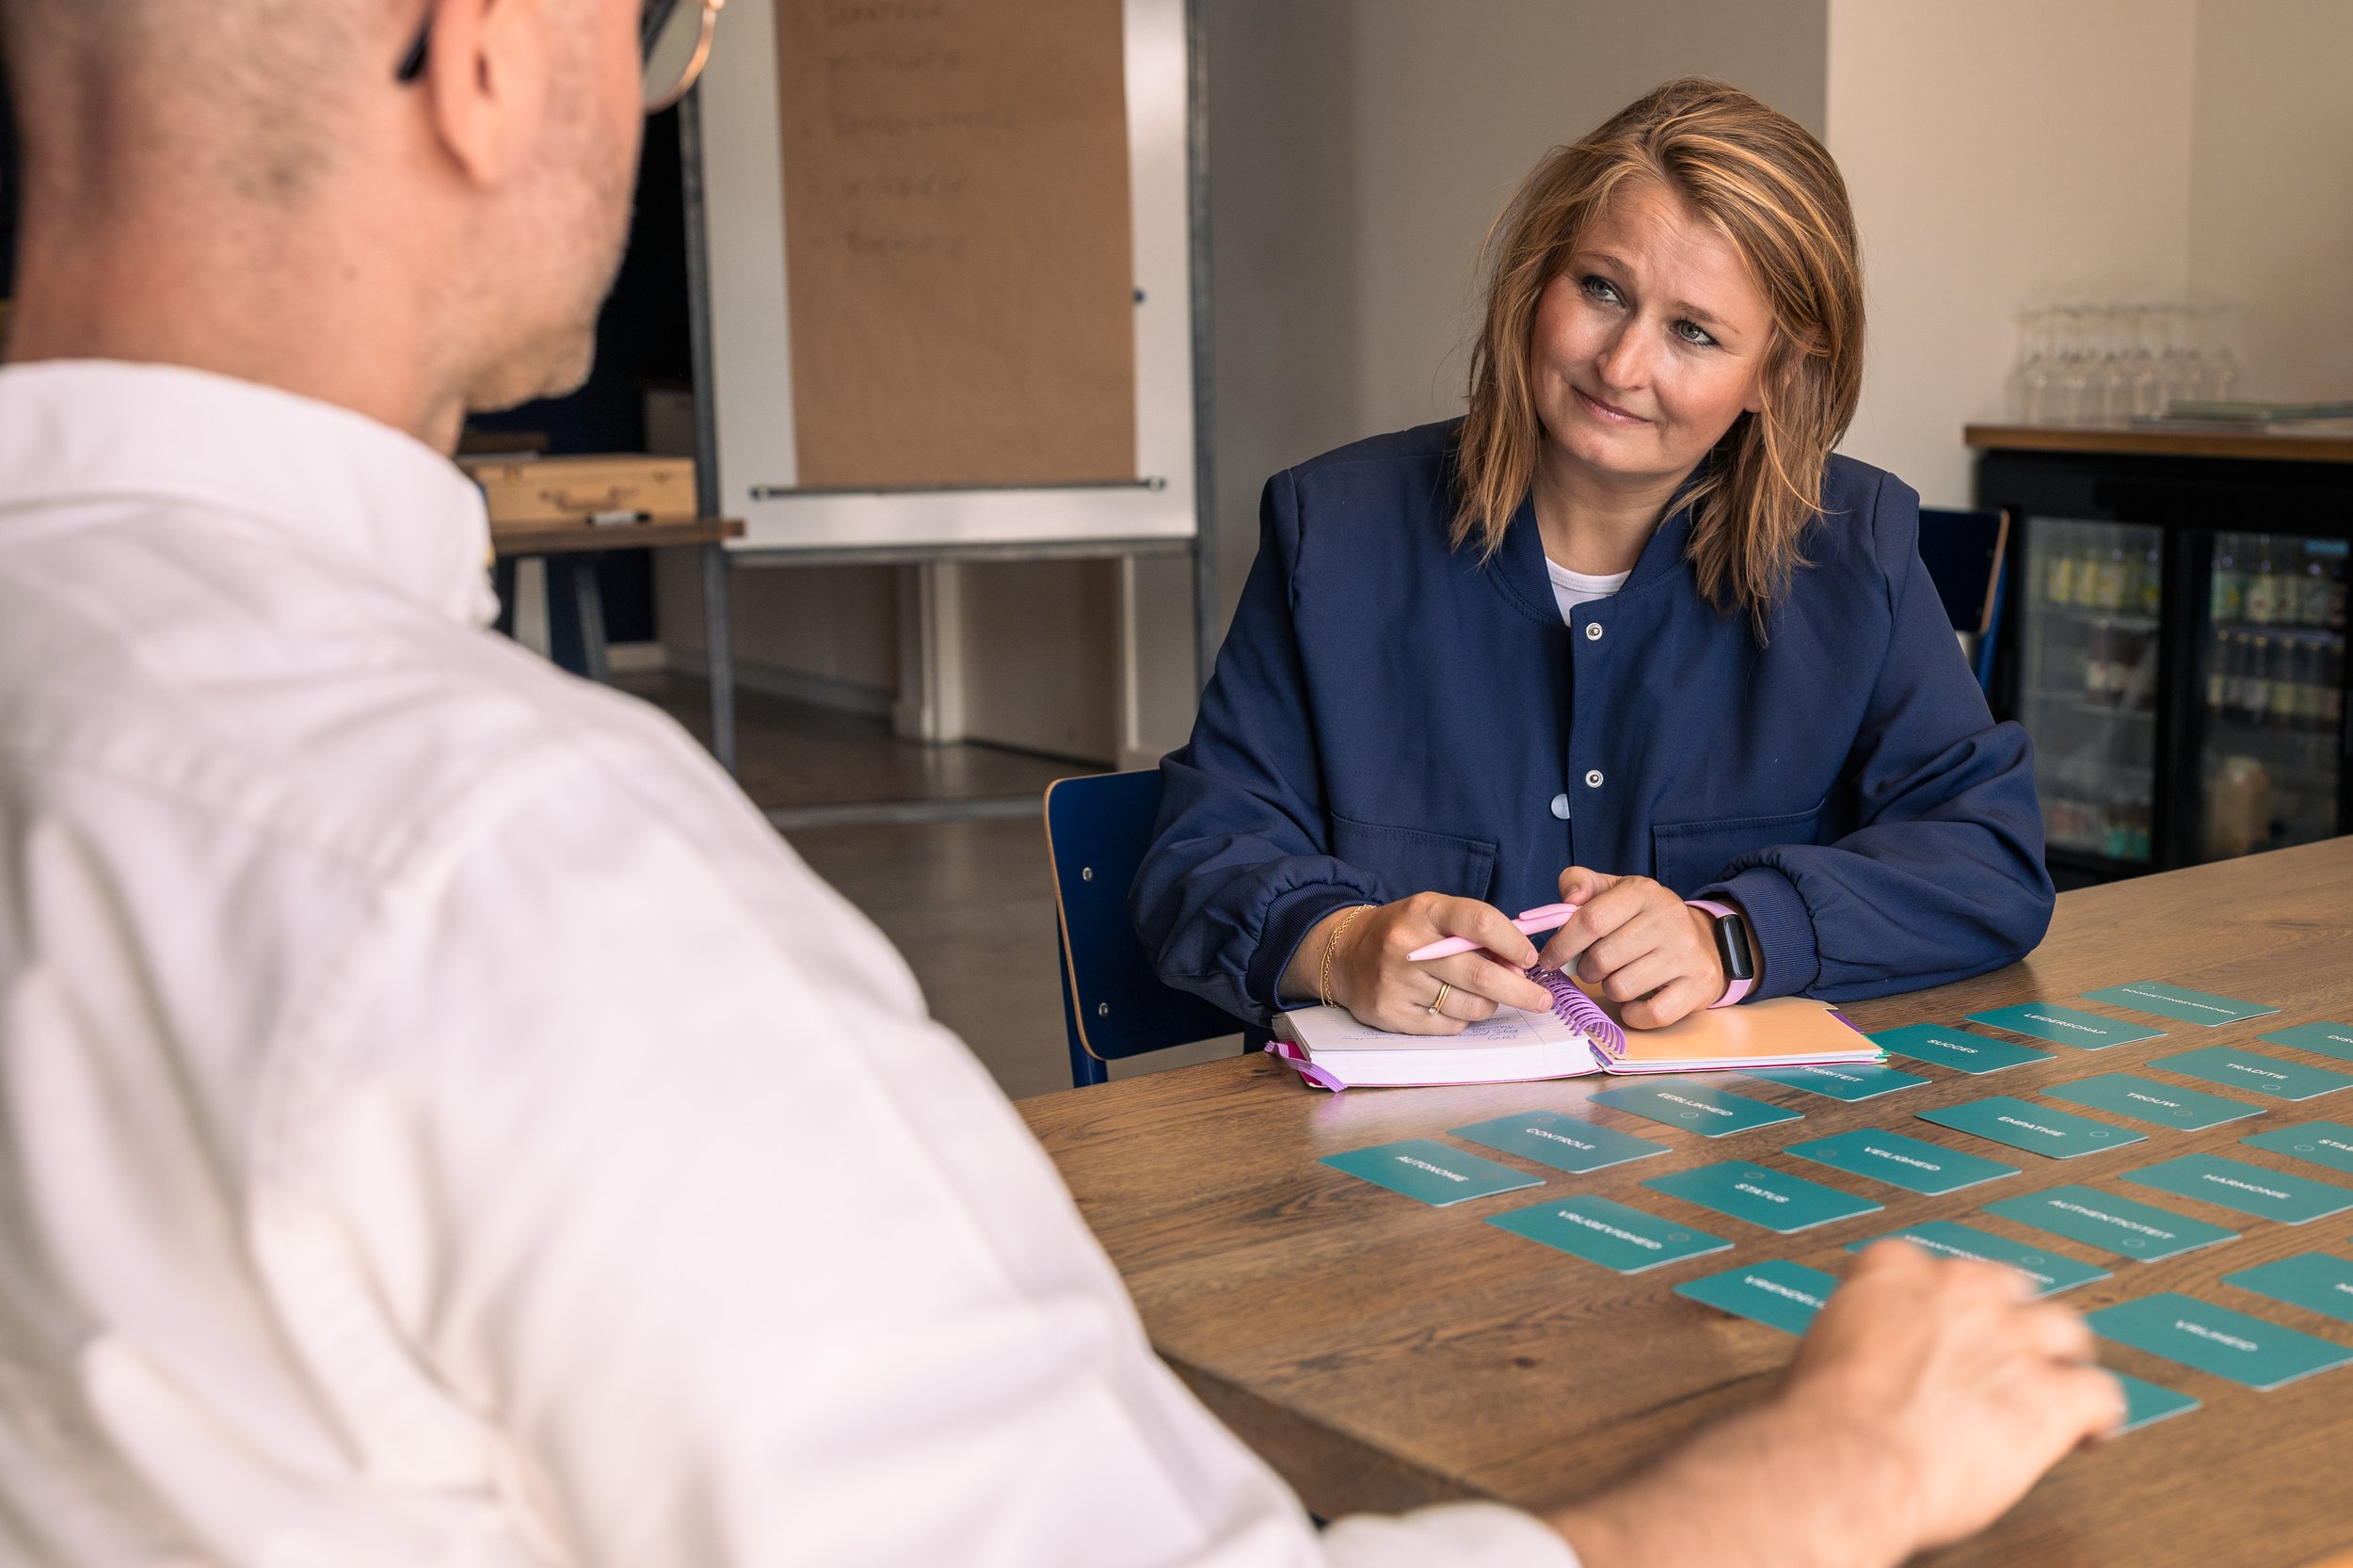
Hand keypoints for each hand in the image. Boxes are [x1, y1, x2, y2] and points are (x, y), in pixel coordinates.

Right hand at [1284, 894, 1552, 1033]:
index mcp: (1425, 911)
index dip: (1513, 942)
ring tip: (1482, 995)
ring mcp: (1397, 983)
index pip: (1479, 922)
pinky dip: (1460, 1020)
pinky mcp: (1390, 1014)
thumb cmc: (1404, 932)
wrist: (1345, 954)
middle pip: (1480, 975)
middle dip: (1521, 990)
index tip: (1530, 958)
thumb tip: (1520, 964)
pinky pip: (1447, 1026)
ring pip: (1469, 1007)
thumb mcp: (1435, 915)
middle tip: (1542, 999)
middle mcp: (1408, 946)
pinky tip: (1449, 1005)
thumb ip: (1474, 932)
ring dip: (1487, 1005)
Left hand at [1535, 868, 1725, 1027]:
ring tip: (1618, 977)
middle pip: (1602, 958)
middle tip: (1589, 967)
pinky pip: (1651, 1014)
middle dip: (1585, 969)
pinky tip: (1634, 1000)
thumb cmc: (1644, 917)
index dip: (1562, 944)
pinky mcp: (1700, 985)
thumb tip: (1569, 900)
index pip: (1591, 920)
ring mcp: (1687, 953)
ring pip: (1621, 988)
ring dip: (1609, 989)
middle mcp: (1669, 919)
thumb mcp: (1614, 890)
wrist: (1704, 939)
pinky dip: (1633, 1014)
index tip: (1549, 958)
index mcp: (1642, 892)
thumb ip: (1581, 884)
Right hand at [1775, 1241, 2123, 1555]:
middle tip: (2004, 1352)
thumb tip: (1861, 1367)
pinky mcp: (2051, 1394)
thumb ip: (1860, 1339)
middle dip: (2010, 1318)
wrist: (1848, 1456)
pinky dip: (2099, 1416)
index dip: (1942, 1299)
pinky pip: (2100, 1394)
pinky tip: (2089, 1435)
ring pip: (2064, 1328)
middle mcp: (1958, 1292)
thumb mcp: (1823, 1349)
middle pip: (2008, 1287)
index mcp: (1893, 1272)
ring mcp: (2011, 1338)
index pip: (1929, 1264)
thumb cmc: (1824, 1417)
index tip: (1941, 1322)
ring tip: (2058, 1382)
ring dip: (2060, 1356)